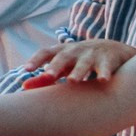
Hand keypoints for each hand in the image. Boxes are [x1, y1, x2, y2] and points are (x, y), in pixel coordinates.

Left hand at [17, 38, 135, 87]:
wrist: (112, 49)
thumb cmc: (78, 60)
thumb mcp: (62, 66)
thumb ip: (44, 78)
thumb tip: (23, 87)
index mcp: (61, 52)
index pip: (46, 52)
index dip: (36, 60)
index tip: (26, 69)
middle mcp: (75, 51)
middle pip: (63, 57)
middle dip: (55, 66)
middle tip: (48, 76)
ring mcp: (91, 55)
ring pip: (84, 63)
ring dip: (78, 71)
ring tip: (72, 81)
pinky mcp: (107, 60)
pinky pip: (105, 67)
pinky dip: (104, 73)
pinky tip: (102, 80)